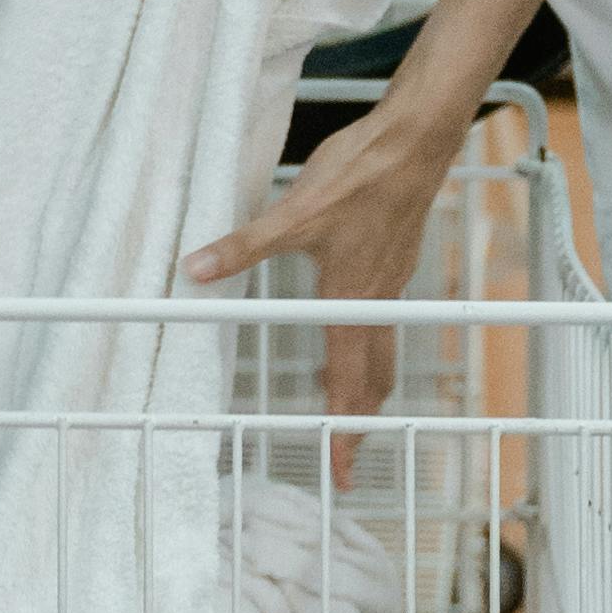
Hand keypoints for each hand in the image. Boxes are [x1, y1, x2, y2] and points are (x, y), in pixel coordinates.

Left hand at [185, 82, 462, 456]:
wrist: (414, 141)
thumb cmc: (361, 176)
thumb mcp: (292, 212)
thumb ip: (244, 245)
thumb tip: (197, 269)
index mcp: (351, 301)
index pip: (349, 384)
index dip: (345, 431)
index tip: (343, 470)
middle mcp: (376, 300)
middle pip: (373, 378)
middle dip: (360, 422)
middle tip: (348, 455)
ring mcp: (391, 281)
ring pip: (382, 348)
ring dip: (367, 384)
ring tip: (352, 407)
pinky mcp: (395, 258)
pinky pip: (385, 318)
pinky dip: (371, 342)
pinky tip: (354, 328)